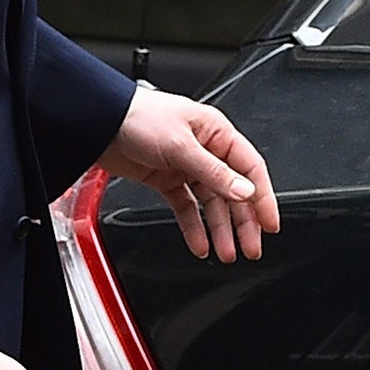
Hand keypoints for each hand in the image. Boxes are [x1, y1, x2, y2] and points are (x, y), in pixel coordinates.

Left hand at [97, 86, 280, 260]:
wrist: (99, 123)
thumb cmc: (139, 117)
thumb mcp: (182, 145)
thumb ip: (214, 172)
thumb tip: (244, 191)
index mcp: (217, 133)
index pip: (250, 169)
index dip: (263, 198)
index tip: (270, 224)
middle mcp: (206, 149)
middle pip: (233, 191)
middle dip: (244, 221)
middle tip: (251, 248)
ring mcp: (186, 166)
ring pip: (211, 203)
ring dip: (219, 229)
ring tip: (227, 252)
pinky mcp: (167, 179)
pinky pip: (187, 207)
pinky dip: (193, 226)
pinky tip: (199, 243)